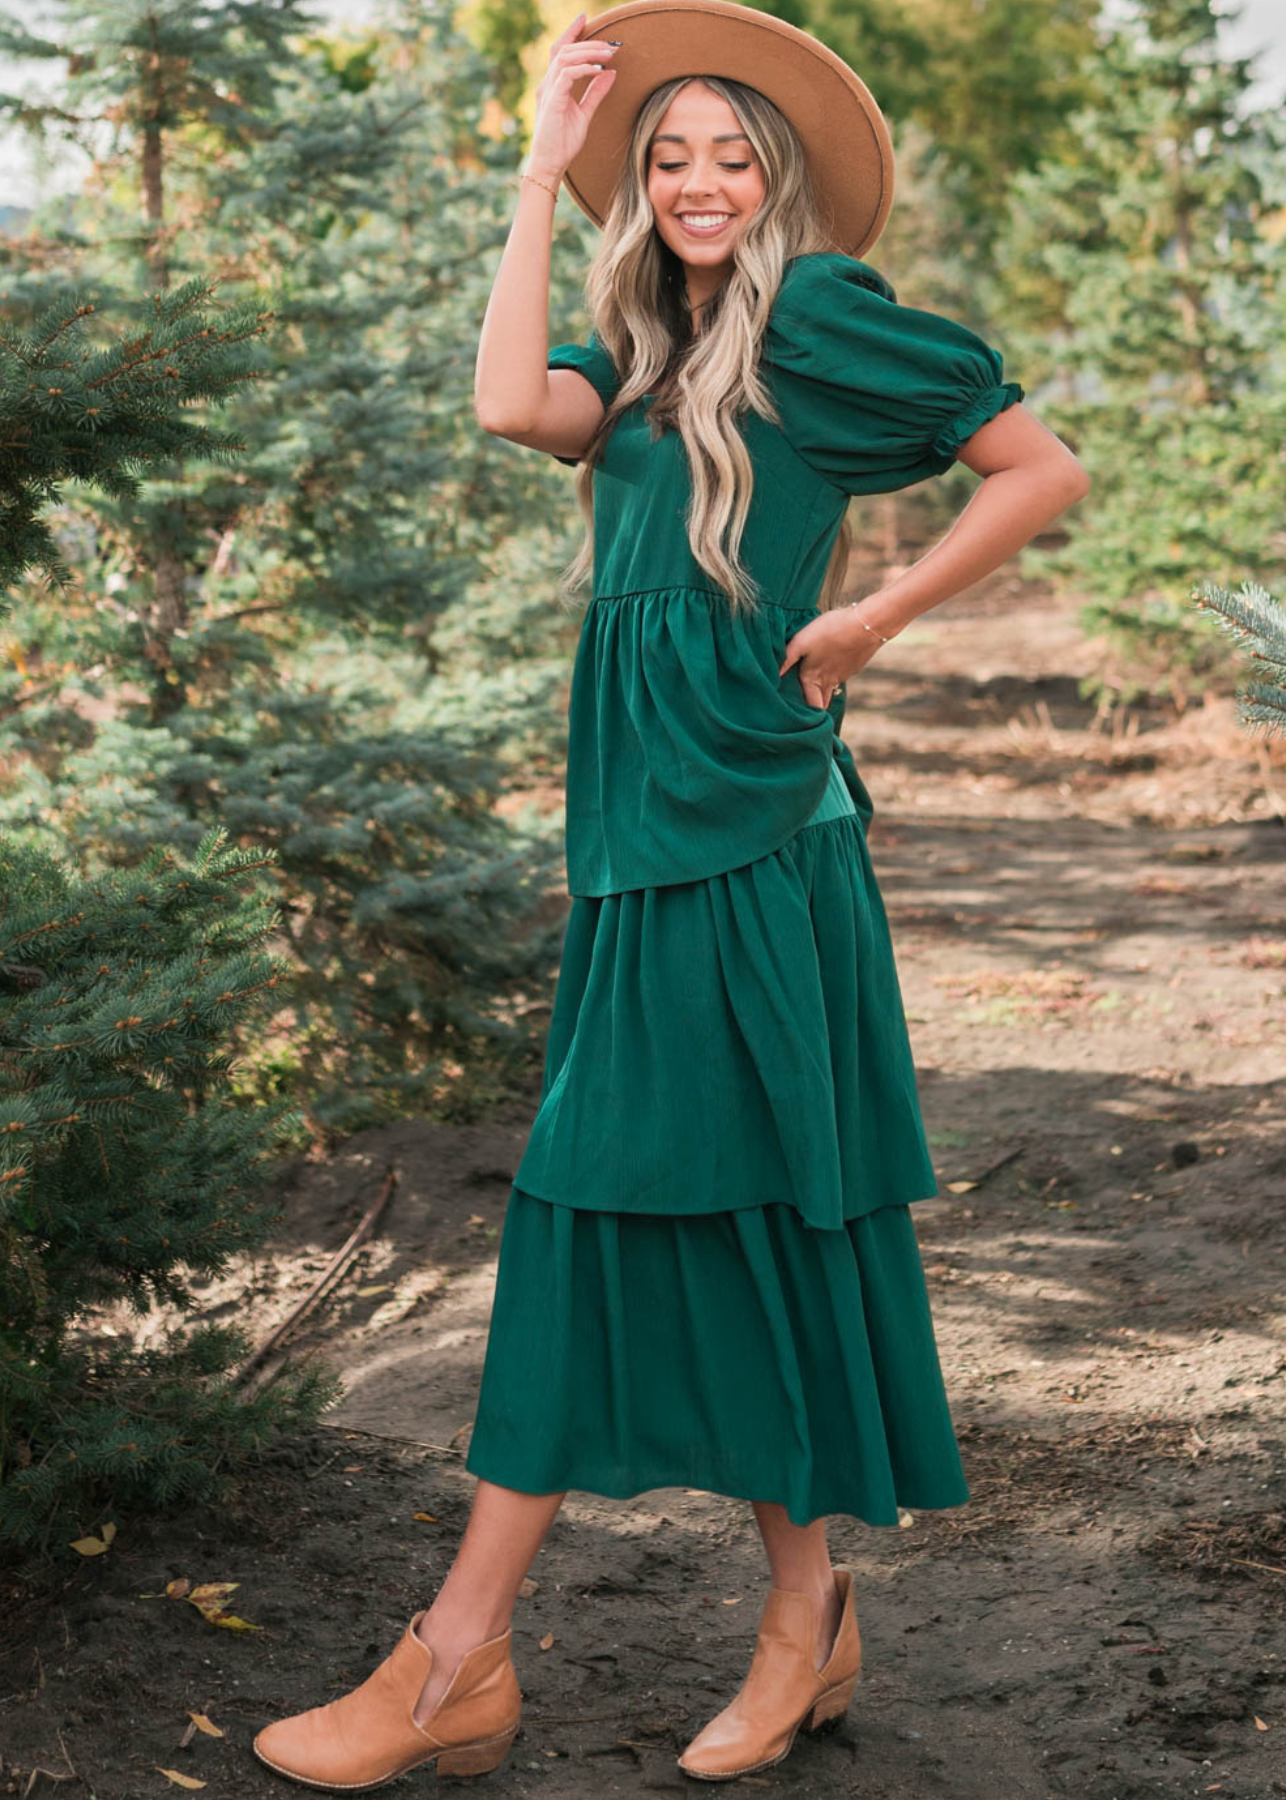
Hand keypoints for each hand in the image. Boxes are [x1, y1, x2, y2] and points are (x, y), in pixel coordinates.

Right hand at [529, 12, 619, 178]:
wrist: (550, 165)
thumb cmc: (563, 144)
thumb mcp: (584, 114)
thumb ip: (595, 93)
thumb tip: (610, 73)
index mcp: (553, 85)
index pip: (561, 51)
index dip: (572, 32)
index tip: (585, 18)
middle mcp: (548, 83)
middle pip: (564, 49)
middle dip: (587, 41)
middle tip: (611, 43)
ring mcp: (548, 90)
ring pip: (566, 57)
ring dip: (589, 52)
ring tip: (609, 54)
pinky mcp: (552, 99)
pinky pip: (568, 74)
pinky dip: (584, 69)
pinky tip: (599, 70)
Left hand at [778, 609, 884, 709]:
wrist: (867, 624)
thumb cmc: (831, 631)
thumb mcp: (802, 641)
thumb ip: (787, 659)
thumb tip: (774, 676)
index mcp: (814, 679)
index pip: (811, 708)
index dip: (806, 717)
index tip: (798, 720)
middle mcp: (829, 682)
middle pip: (821, 704)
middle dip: (815, 709)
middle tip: (806, 711)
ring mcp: (843, 675)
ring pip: (831, 689)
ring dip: (823, 691)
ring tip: (814, 684)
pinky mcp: (853, 666)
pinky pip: (840, 676)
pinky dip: (834, 674)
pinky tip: (831, 662)